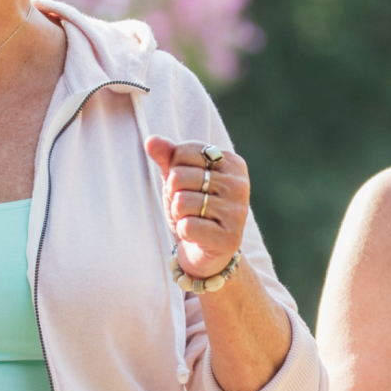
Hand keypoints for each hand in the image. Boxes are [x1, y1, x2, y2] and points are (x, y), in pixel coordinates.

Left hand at [146, 135, 250, 280]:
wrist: (206, 250)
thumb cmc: (193, 207)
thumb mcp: (178, 178)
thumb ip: (167, 157)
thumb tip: (151, 140)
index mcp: (232, 162)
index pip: (183, 151)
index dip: (173, 169)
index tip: (188, 185)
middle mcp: (239, 184)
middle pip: (179, 176)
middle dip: (173, 194)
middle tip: (188, 206)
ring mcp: (237, 212)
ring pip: (181, 202)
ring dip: (178, 214)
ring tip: (193, 219)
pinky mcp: (229, 238)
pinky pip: (187, 226)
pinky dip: (183, 231)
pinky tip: (196, 235)